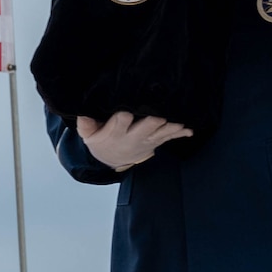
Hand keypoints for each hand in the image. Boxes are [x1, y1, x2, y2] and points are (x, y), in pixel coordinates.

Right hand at [77, 111, 192, 170]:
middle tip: (158, 116)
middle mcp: (133, 137)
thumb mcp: (88, 135)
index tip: (125, 112)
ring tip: (179, 123)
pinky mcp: (155, 142)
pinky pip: (169, 137)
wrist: (113, 159)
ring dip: (170, 128)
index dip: (123, 117)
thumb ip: (86, 125)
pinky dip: (179, 134)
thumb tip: (82, 113)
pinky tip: (188, 131)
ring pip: (160, 133)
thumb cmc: (101, 140)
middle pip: (145, 128)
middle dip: (152, 121)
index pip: (119, 123)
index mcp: (116, 133)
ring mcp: (146, 140)